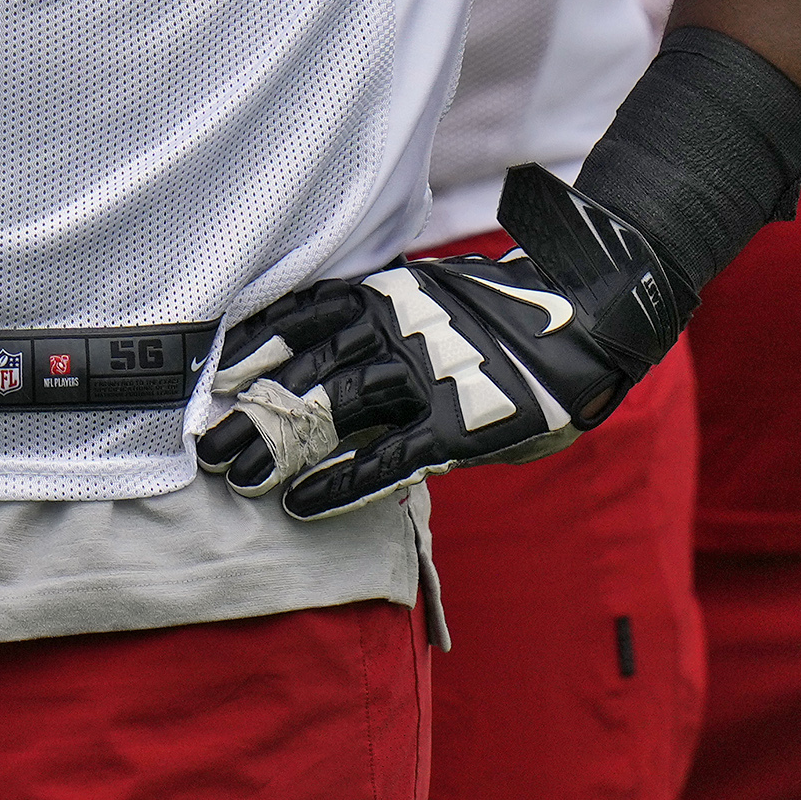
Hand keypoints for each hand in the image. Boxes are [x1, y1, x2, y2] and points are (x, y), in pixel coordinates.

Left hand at [198, 166, 684, 518]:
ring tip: (234, 475)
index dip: (255, 347)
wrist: (595, 317)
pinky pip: (390, 456)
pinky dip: (342, 480)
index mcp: (391, 296)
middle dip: (253, 407)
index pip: (305, 316)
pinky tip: (300, 502)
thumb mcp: (436, 299)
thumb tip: (321, 355)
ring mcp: (431, 375)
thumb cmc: (508, 316)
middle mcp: (401, 330)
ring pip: (337, 409)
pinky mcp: (462, 422)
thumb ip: (385, 321)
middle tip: (205, 442)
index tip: (209, 374)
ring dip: (281, 444)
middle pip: (308, 368)